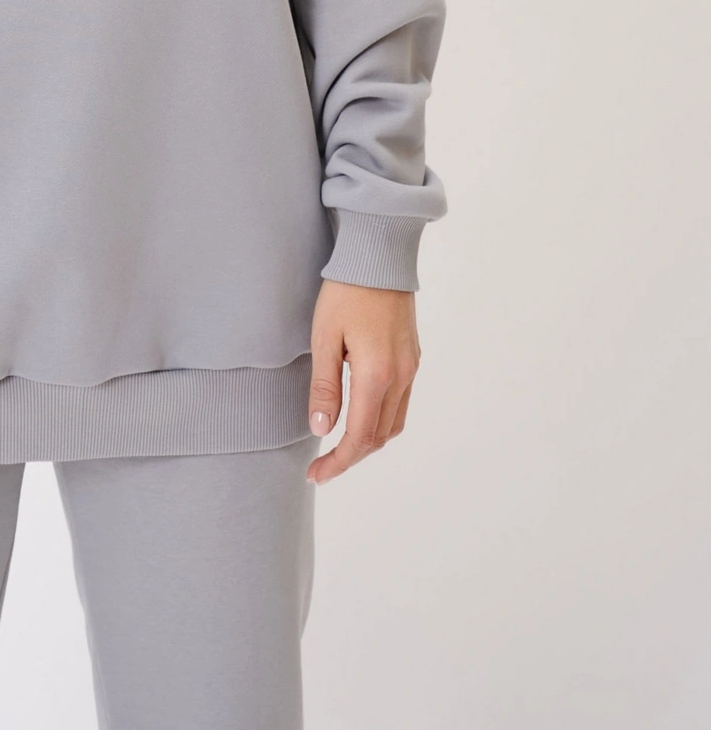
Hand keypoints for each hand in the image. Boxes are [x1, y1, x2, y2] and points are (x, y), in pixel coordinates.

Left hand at [305, 279, 420, 484]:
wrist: (380, 255)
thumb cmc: (346, 292)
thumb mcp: (324, 338)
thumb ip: (324, 387)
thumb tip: (321, 430)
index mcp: (377, 375)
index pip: (359, 437)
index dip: (338, 462)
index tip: (315, 474)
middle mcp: (401, 377)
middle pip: (379, 437)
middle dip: (350, 457)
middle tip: (320, 467)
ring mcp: (412, 368)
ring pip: (393, 424)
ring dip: (367, 442)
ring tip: (338, 446)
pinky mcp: (413, 358)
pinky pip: (400, 404)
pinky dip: (380, 421)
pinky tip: (359, 416)